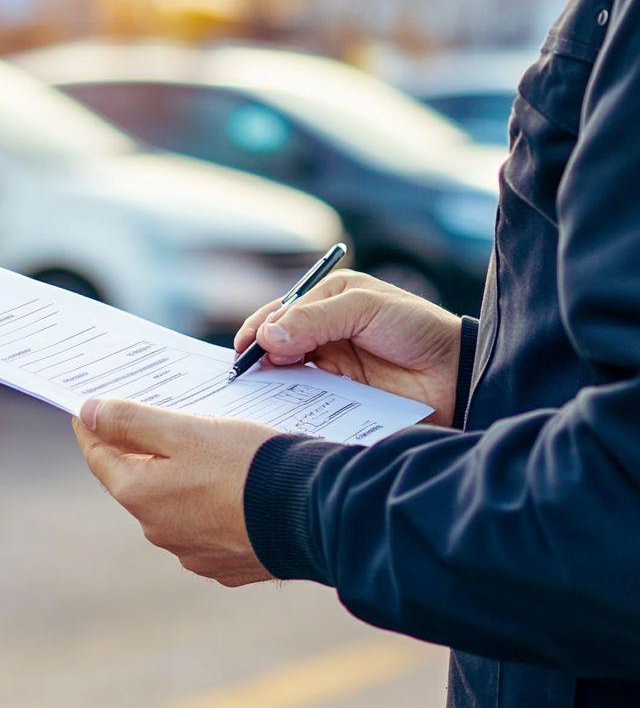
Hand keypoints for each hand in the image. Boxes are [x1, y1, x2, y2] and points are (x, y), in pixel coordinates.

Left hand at [72, 398, 276, 585]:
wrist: (314, 515)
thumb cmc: (249, 465)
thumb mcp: (185, 430)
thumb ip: (131, 421)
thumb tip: (87, 413)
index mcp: (140, 495)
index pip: (98, 456)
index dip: (93, 427)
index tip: (90, 409)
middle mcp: (158, 531)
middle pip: (136, 480)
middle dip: (140, 449)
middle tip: (152, 418)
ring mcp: (192, 552)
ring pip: (173, 504)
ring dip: (179, 478)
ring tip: (203, 449)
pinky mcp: (226, 563)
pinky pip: (206, 526)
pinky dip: (210, 504)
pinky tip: (232, 485)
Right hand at [234, 270, 462, 425]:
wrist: (457, 375)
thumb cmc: (416, 328)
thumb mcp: (364, 308)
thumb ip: (314, 319)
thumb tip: (267, 337)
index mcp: (328, 300)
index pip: (280, 312)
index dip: (260, 328)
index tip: (249, 347)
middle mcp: (323, 332)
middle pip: (275, 343)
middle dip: (259, 354)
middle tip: (251, 370)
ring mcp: (329, 366)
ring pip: (285, 373)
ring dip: (271, 381)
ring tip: (261, 388)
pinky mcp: (337, 397)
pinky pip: (305, 399)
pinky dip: (291, 403)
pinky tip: (282, 407)